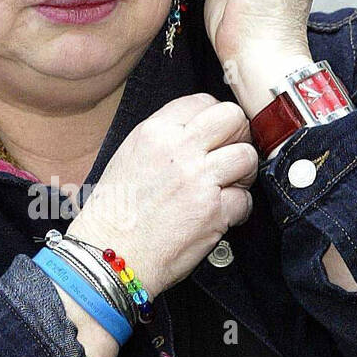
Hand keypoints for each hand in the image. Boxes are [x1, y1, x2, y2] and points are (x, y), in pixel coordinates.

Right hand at [68, 93, 257, 298]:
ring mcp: (198, 179)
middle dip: (239, 136)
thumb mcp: (129, 157)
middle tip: (231, 156)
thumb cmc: (114, 214)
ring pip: (247, 156)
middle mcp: (178, 149)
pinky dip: (238, 210)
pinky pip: (245, 199)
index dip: (215, 119)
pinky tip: (221, 215)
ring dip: (243, 173)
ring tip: (229, 186)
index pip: (203, 101)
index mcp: (155, 132)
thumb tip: (197, 133)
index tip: (216, 135)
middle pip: (233, 118)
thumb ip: (165, 139)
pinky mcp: (213, 211)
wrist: (109, 255)